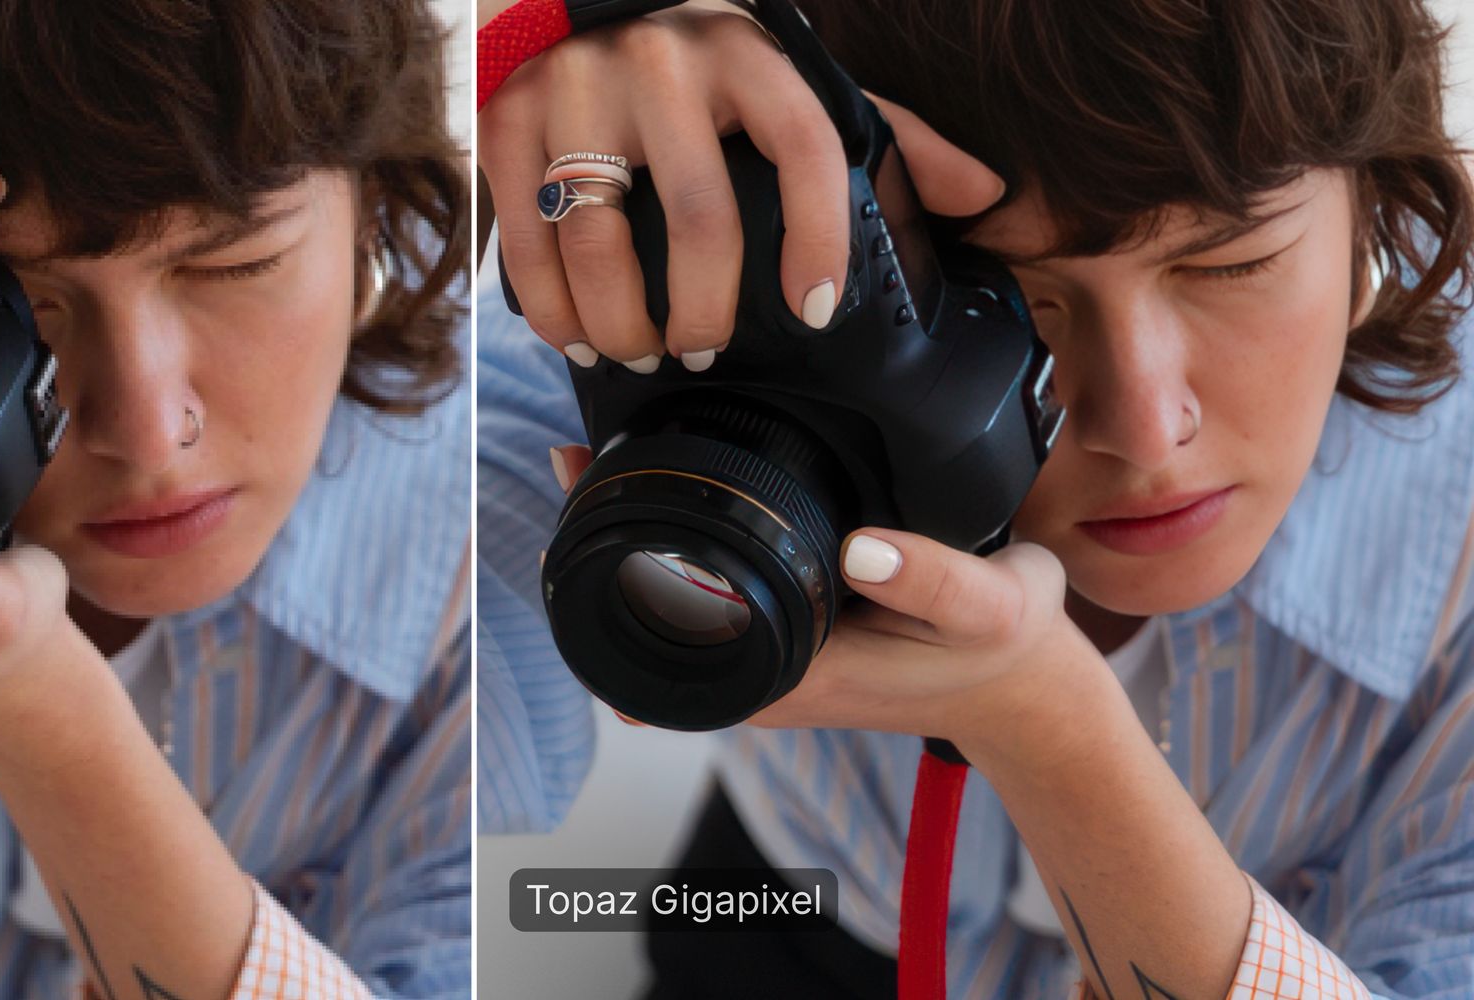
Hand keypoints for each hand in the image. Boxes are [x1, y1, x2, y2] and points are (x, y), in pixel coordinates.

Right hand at [480, 5, 1004, 371]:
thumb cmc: (697, 53)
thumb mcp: (788, 70)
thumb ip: (884, 130)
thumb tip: (980, 193)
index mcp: (747, 49)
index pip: (805, 151)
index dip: (818, 243)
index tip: (814, 312)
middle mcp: (661, 62)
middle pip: (695, 220)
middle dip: (705, 313)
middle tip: (704, 351)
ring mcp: (577, 89)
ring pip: (599, 243)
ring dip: (622, 325)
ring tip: (639, 353)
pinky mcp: (508, 117)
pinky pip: (527, 238)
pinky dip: (549, 307)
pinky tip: (575, 336)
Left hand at [546, 445, 1100, 752]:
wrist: (1027, 687)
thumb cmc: (1005, 650)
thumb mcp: (988, 608)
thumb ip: (931, 580)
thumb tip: (863, 547)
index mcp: (790, 677)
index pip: (666, 637)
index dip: (615, 570)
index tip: (586, 495)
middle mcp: (760, 677)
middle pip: (647, 618)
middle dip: (607, 541)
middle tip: (579, 459)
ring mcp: (765, 658)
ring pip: (669, 606)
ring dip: (634, 539)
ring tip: (601, 463)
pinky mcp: (781, 633)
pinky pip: (707, 590)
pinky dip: (678, 543)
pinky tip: (667, 487)